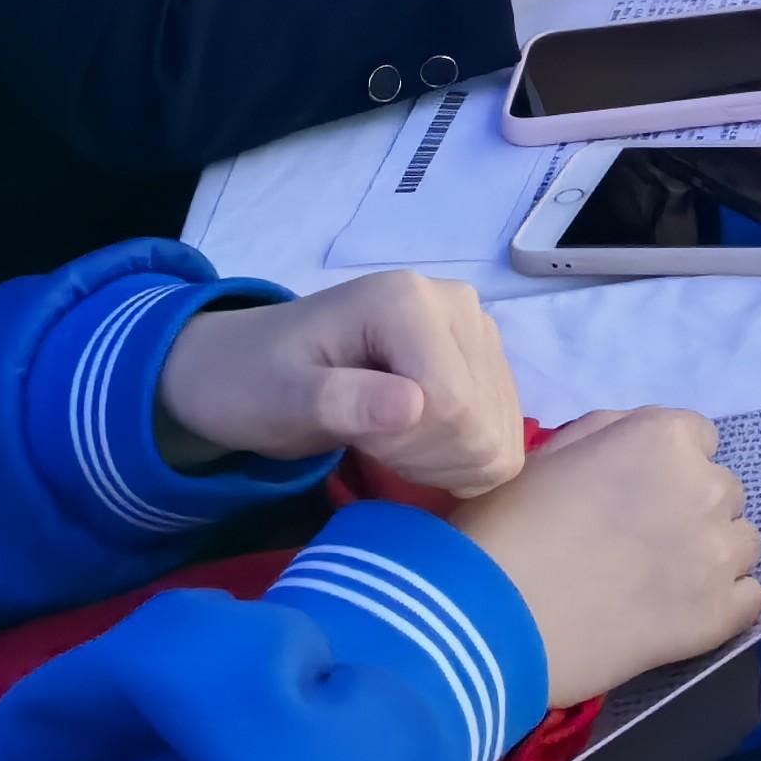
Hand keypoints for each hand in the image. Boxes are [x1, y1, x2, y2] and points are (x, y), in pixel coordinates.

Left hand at [153, 272, 523, 492]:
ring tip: (390, 442)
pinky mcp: (487, 357)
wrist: (255, 367)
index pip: (453, 404)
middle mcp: (459, 304)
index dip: (411, 449)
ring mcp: (479, 330)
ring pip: (500, 430)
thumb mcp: (281, 399)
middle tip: (371, 447)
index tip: (359, 446)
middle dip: (428, 456)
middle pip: (481, 419)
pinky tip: (418, 442)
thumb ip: (342, 402)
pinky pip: (504, 430)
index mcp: (409, 301)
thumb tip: (413, 406)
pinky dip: (462, 455)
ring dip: (445, 459)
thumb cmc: (259, 384)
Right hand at [449, 408, 760, 708]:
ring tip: (661, 585)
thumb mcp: (547, 454)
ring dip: (712, 556)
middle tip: (640, 545)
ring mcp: (718, 551)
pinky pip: (751, 598)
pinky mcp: (720, 613)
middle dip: (690, 511)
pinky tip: (683, 617)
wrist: (491, 618)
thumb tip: (632, 443)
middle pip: (721, 492)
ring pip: (743, 543)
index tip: (635, 497)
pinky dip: (725, 606)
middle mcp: (705, 485)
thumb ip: (606, 435)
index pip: (698, 438)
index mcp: (664, 437)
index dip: (666, 469)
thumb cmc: (505, 529)